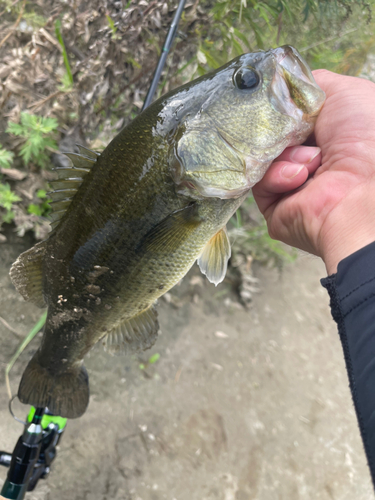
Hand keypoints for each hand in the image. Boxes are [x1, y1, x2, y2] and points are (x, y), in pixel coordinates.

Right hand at [252, 70, 374, 273]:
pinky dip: (278, 175)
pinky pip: (258, 182)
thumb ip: (306, 86)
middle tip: (293, 130)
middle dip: (277, 130)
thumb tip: (279, 86)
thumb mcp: (344, 93)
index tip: (276, 104)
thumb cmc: (366, 138)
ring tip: (312, 160)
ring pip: (261, 158)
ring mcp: (290, 186)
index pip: (285, 119)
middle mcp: (307, 162)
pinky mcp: (276, 207)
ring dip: (285, 153)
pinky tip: (300, 177)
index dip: (279, 110)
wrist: (364, 191)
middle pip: (269, 137)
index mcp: (324, 138)